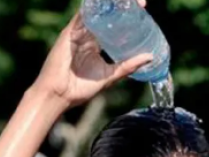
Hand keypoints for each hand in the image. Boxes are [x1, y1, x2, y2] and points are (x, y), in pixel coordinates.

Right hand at [34, 1, 152, 107]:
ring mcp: (78, 32)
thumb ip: (128, 66)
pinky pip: (83, 14)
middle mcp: (86, 34)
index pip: (112, 23)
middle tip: (142, 5)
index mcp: (95, 43)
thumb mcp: (110, 76)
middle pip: (105, 13)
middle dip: (123, 5)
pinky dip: (93, 6)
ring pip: (95, 10)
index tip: (143, 11)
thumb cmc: (79, 89)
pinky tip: (105, 2)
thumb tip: (150, 57)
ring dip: (111, 3)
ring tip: (131, 1)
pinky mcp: (70, 32)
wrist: (59, 95)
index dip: (126, 16)